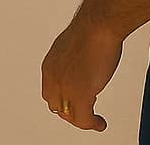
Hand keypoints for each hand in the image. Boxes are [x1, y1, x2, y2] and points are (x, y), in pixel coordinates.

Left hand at [41, 16, 121, 130]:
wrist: (98, 25)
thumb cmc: (91, 29)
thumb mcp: (72, 46)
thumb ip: (72, 60)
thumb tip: (82, 66)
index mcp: (50, 66)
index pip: (50, 92)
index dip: (62, 100)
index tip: (74, 101)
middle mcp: (54, 78)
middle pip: (56, 106)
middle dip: (70, 111)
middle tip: (85, 112)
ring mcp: (65, 88)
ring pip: (70, 116)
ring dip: (82, 120)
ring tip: (92, 120)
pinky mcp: (80, 95)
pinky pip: (84, 120)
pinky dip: (92, 124)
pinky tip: (99, 123)